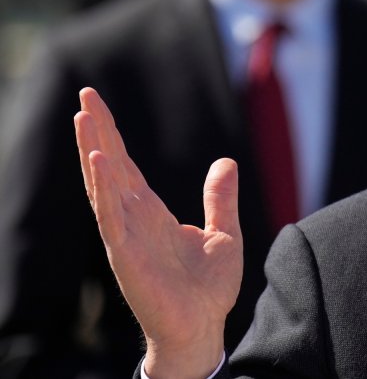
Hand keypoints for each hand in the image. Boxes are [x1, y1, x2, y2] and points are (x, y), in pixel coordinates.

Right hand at [76, 87, 241, 377]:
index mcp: (152, 213)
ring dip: (93, 152)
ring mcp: (126, 236)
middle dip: (97, 132)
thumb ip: (221, 199)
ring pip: (104, 186)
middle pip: (110, 168)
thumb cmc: (209, 289)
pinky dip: (103, 191)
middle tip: (84, 96)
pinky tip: (96, 163)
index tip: (96, 104)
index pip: (127, 166)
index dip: (112, 136)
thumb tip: (225, 161)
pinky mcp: (127, 256)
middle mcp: (134, 219)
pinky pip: (111, 218)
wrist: (204, 328)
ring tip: (82, 118)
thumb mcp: (224, 234)